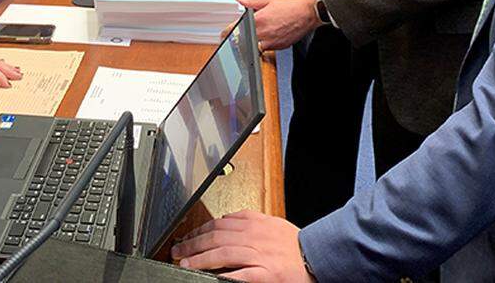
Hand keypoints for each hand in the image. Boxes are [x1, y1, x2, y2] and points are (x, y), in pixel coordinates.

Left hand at [170, 210, 313, 282]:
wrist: (316, 258)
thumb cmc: (294, 245)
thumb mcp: (271, 223)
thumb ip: (248, 220)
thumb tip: (226, 219)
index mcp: (254, 223)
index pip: (218, 223)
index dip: (198, 230)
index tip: (187, 237)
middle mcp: (253, 236)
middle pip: (215, 237)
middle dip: (192, 244)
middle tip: (178, 251)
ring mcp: (259, 255)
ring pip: (222, 254)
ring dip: (200, 259)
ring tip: (185, 264)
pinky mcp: (265, 274)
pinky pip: (240, 274)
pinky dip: (223, 276)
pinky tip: (211, 277)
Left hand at [238, 0, 319, 49]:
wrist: (309, 12)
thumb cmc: (292, 5)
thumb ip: (251, 2)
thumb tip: (240, 1)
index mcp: (259, 20)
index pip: (238, 29)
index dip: (230, 31)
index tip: (227, 32)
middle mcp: (265, 33)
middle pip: (246, 40)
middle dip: (243, 37)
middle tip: (244, 32)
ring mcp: (273, 42)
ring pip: (257, 46)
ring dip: (255, 41)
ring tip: (262, 31)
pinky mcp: (281, 46)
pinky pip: (269, 47)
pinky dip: (267, 43)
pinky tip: (272, 34)